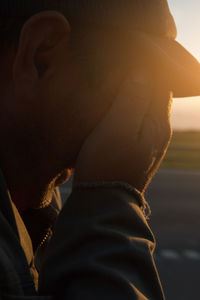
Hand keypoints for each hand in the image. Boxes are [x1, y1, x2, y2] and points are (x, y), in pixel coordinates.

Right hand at [74, 74, 171, 192]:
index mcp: (158, 123)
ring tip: (114, 86)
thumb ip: (133, 98)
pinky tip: (112, 110)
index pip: (161, 86)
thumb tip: (143, 73)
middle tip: (120, 71)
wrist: (102, 200)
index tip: (129, 61)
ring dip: (131, 98)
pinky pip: (133, 123)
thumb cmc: (107, 162)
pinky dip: (125, 112)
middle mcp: (158, 133)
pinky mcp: (134, 151)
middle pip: (154, 98)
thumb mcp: (118, 126)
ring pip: (142, 110)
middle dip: (140, 83)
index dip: (147, 71)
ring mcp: (147, 143)